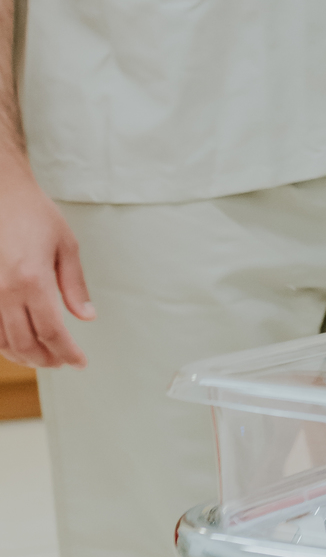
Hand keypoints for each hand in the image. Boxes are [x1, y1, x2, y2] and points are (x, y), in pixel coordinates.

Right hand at [0, 166, 91, 367]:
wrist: (1, 193)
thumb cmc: (34, 214)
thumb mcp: (66, 246)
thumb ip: (74, 285)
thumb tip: (86, 316)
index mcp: (32, 280)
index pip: (51, 332)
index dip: (67, 353)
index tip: (79, 362)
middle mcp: (4, 292)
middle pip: (25, 343)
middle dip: (46, 359)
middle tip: (62, 361)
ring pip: (2, 342)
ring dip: (23, 356)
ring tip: (43, 356)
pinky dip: (3, 343)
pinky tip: (17, 342)